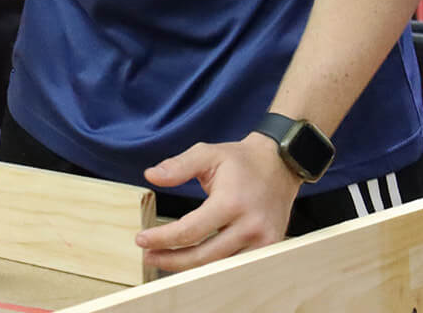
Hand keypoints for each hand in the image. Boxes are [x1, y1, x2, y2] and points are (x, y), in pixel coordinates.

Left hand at [137, 132, 299, 272]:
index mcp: (231, 202)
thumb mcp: (207, 153)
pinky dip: (214, 268)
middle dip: (172, 260)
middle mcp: (250, 226)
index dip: (163, 238)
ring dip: (190, 268)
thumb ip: (178, 166)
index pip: (191, 230)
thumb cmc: (241, 160)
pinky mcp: (270, 247)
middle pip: (204, 256)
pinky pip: (237, 265)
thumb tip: (150, 176)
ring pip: (220, 266)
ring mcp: (263, 240)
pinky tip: (195, 264)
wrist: (281, 165)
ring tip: (165, 261)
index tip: (142, 239)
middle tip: (148, 256)